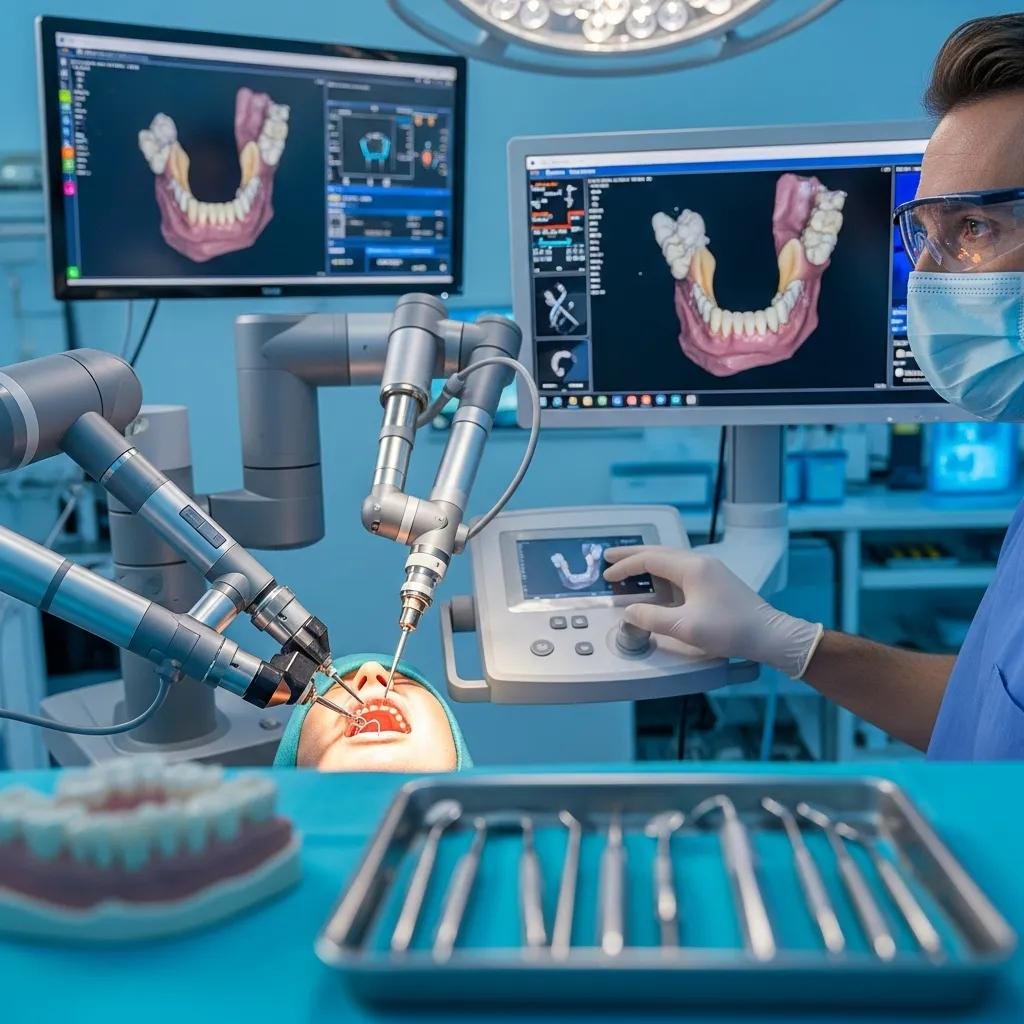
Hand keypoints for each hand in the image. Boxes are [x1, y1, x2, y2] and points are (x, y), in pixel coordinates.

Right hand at [603, 546, 823, 678]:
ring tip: (628, 566)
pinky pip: (680, 568)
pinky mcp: (715, 581)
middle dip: (632, 554)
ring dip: (647, 561)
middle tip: (608, 556)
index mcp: (692, 567)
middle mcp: (700, 562)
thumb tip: (629, 612)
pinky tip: (656, 581)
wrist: (770, 634)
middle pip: (659, 552)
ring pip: (670, 559)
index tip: (607, 575)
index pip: (650, 560)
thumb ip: (652, 619)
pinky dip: (661, 571)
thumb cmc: (730, 629)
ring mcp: (710, 570)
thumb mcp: (686, 627)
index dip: (626, 566)